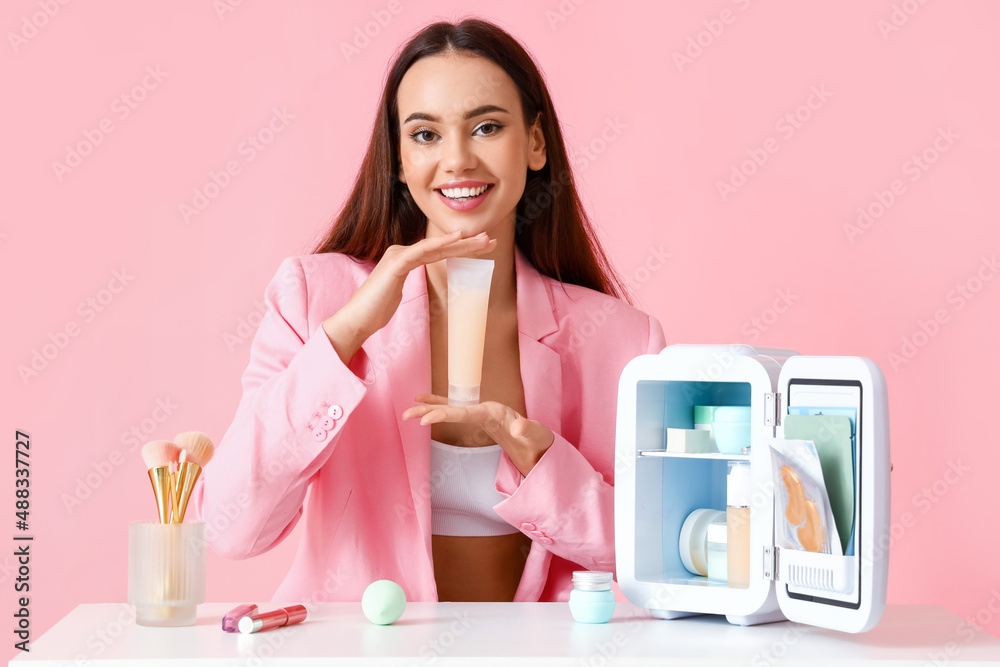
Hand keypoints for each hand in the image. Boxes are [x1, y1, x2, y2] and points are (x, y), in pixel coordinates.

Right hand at [322, 231, 495, 364]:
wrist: (357, 319)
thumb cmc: (376, 310)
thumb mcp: (397, 293)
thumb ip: (407, 283)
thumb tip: (416, 286)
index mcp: (404, 258)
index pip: (438, 251)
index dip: (461, 248)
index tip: (482, 247)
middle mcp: (402, 252)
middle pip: (441, 247)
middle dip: (468, 242)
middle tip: (490, 239)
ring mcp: (398, 255)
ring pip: (436, 246)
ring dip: (462, 242)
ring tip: (483, 239)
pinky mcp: (396, 263)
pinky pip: (422, 251)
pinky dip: (441, 243)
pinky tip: (457, 237)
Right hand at [402, 394, 554, 476]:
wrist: (539, 442)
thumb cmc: (538, 439)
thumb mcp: (536, 435)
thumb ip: (527, 429)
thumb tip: (516, 427)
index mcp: (494, 412)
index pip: (464, 412)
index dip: (445, 414)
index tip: (426, 419)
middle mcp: (484, 409)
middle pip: (452, 407)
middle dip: (430, 409)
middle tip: (407, 413)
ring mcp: (480, 413)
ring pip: (450, 408)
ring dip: (430, 408)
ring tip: (408, 410)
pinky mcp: (478, 419)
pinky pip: (455, 412)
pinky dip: (439, 408)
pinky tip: (425, 407)